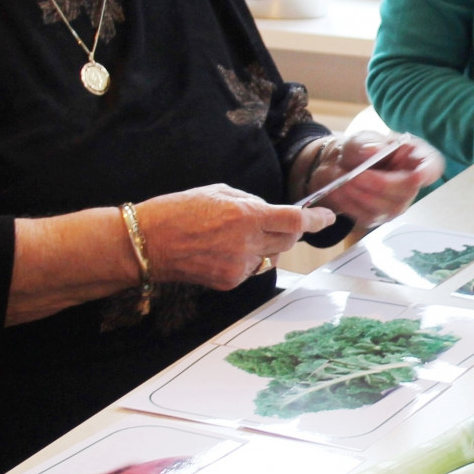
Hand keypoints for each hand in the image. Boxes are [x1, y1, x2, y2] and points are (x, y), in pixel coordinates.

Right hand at [134, 183, 336, 290]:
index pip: (296, 220)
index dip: (316, 219)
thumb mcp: (219, 192)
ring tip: (235, 235)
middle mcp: (248, 243)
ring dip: (266, 246)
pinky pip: (252, 269)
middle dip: (288, 230)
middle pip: (289, 240)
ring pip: (271, 256)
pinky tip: (223, 251)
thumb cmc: (178, 211)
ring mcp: (240, 266)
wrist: (146, 243)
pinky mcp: (230, 282)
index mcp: (247, 216)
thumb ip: (251, 202)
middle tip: (272, 222)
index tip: (326, 216)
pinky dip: (247, 259)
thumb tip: (271, 212)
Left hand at [298, 132, 443, 227]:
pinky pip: (368, 216)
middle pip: (407, 191)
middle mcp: (412, 183)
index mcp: (415, 157)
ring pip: (387, 207)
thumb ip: (366, 143)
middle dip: (380, 185)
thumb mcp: (360, 139)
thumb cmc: (359, 149)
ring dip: (362, 195)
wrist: (340, 167)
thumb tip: (374, 150)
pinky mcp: (379, 216)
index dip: (428, 172)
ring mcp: (397, 203)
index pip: (432, 167)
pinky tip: (339, 191)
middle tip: (354, 176)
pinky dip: (351, 204)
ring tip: (342, 182)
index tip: (418, 175)